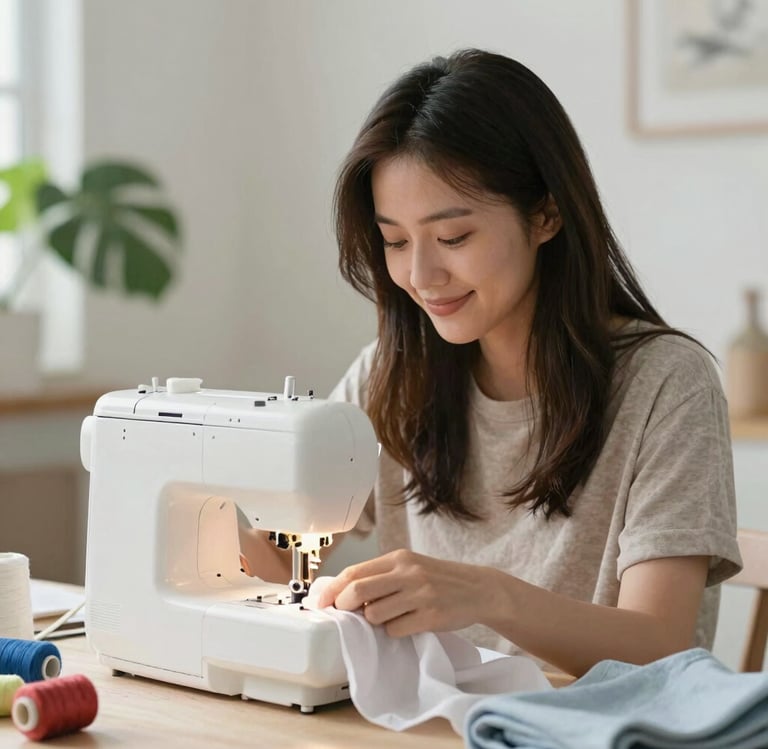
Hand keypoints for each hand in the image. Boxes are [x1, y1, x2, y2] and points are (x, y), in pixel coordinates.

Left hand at [315, 548, 494, 637]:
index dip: (332, 589)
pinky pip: (395, 630)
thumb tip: (343, 594)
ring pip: (374, 615)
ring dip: (374, 622)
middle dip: (344, 606)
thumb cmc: (438, 579)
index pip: (354, 572)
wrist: (478, 589)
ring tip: (390, 616)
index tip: (320, 602)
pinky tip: (408, 623)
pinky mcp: (430, 616)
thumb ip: (381, 576)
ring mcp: (420, 594)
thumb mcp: (410, 567)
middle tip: (346, 614)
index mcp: (398, 558)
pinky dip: (395, 631)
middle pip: (358, 591)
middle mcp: (408, 572)